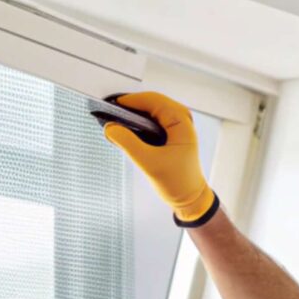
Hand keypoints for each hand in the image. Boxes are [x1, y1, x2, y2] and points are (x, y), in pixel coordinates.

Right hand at [96, 91, 217, 226]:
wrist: (188, 197)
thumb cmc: (177, 182)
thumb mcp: (149, 163)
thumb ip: (128, 144)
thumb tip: (110, 128)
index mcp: (182, 123)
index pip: (153, 101)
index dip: (131, 100)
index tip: (112, 104)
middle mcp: (181, 120)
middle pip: (151, 103)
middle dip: (131, 106)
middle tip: (110, 112)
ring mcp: (176, 125)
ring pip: (150, 111)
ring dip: (133, 114)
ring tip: (115, 121)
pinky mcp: (170, 133)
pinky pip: (151, 120)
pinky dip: (137, 123)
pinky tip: (125, 130)